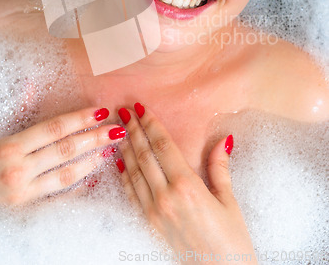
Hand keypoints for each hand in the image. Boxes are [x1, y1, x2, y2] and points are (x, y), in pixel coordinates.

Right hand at [0, 107, 125, 205]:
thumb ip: (17, 111)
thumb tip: (32, 86)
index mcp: (10, 148)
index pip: (53, 129)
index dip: (79, 119)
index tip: (101, 110)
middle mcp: (18, 171)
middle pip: (66, 150)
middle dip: (94, 138)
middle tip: (117, 129)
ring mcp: (24, 194)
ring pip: (67, 175)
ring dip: (92, 161)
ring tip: (111, 149)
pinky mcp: (28, 211)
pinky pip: (60, 198)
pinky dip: (79, 188)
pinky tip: (95, 178)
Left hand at [117, 104, 257, 263]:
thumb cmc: (231, 241)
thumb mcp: (229, 201)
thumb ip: (220, 168)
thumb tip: (224, 140)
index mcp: (187, 186)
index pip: (163, 146)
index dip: (151, 124)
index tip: (141, 107)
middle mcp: (165, 196)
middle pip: (144, 155)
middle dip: (133, 130)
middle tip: (124, 110)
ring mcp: (153, 212)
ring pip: (133, 172)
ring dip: (125, 148)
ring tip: (119, 129)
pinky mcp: (148, 224)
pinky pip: (131, 194)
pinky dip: (123, 175)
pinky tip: (120, 162)